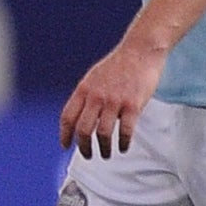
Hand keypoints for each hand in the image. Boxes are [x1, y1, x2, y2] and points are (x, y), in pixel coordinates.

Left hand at [61, 38, 164, 157]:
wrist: (140, 49)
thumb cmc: (120, 63)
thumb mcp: (94, 76)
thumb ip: (87, 95)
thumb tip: (80, 115)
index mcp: (84, 89)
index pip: (68, 117)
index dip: (65, 135)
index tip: (66, 145)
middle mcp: (96, 96)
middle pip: (83, 130)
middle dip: (84, 148)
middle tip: (88, 155)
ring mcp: (114, 101)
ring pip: (103, 134)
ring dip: (104, 149)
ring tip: (106, 154)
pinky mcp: (133, 105)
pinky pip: (125, 131)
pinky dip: (123, 143)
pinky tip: (124, 146)